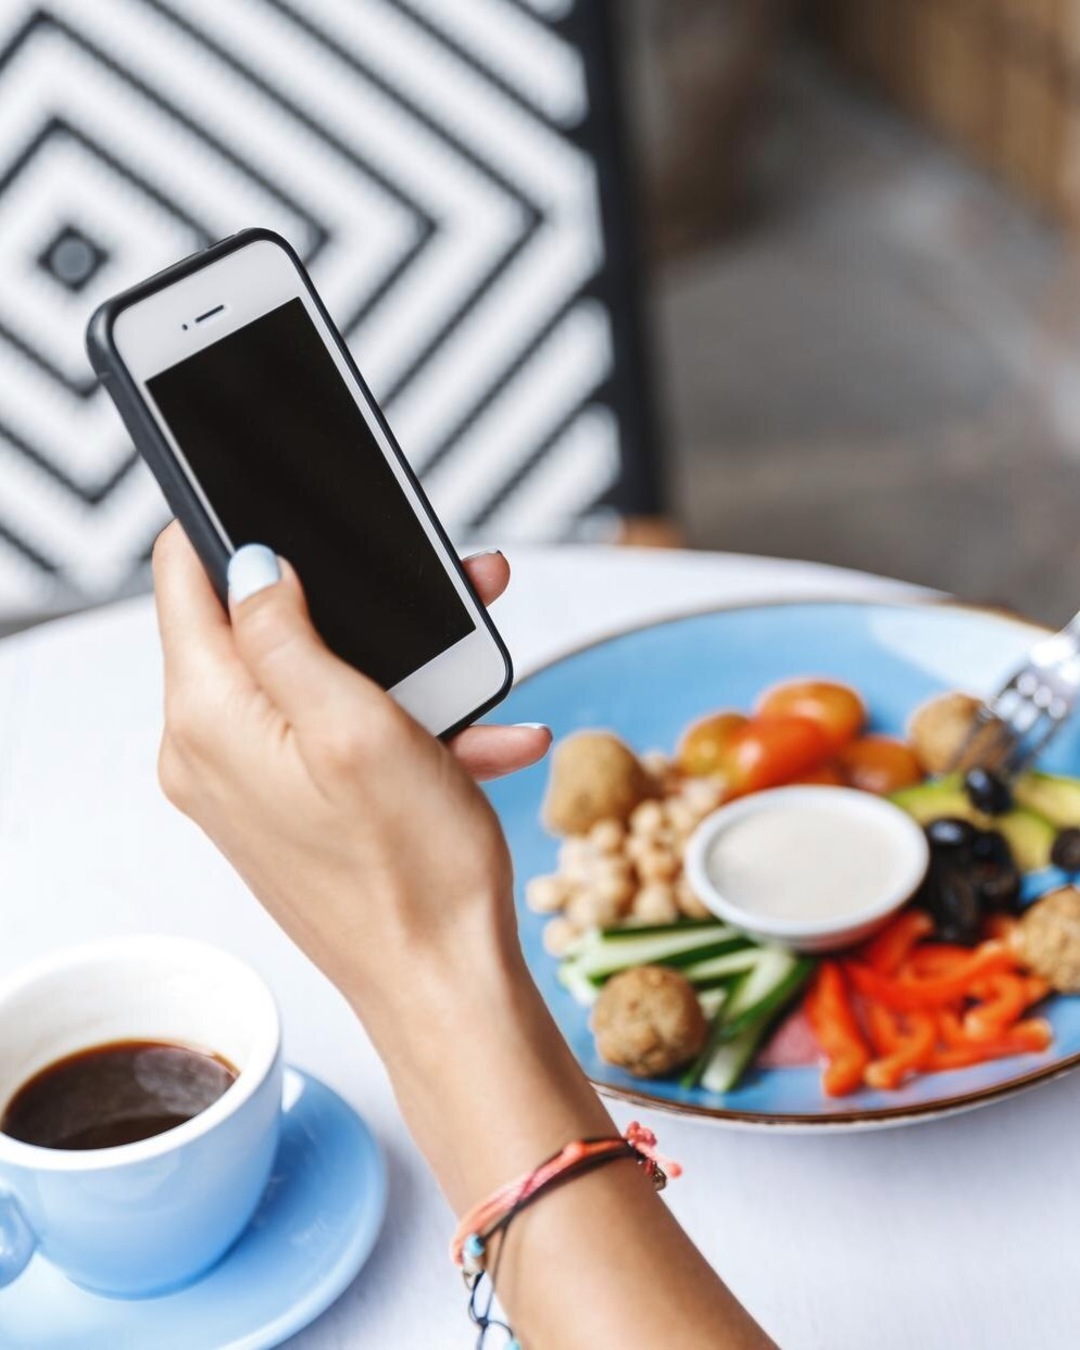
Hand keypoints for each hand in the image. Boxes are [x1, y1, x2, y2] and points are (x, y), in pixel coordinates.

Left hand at [151, 523, 548, 1012]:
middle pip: (259, 626)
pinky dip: (401, 729)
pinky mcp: (289, 808)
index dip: (233, 530)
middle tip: (425, 589)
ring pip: (312, 680)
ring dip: (394, 666)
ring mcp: (249, 784)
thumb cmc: (412, 873)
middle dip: (344, 599)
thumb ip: (284, 633)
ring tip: (472, 666)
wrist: (444, 985)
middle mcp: (211, 752)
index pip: (183, 579)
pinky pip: (335, 738)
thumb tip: (249, 564)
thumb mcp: (357, 726)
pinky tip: (478, 739)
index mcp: (210, 721)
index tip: (294, 513)